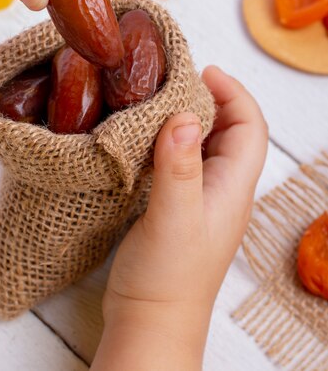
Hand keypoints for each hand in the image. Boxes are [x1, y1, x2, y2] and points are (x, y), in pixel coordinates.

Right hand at [91, 66, 267, 370]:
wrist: (150, 324)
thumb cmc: (167, 281)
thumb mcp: (173, 219)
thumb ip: (180, 168)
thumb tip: (187, 117)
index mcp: (231, 188)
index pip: (250, 128)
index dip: (234, 94)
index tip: (204, 72)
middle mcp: (221, 189)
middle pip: (230, 131)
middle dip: (211, 99)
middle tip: (177, 80)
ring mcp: (200, 198)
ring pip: (204, 144)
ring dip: (189, 118)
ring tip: (160, 100)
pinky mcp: (177, 207)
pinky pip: (181, 161)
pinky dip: (169, 140)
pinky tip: (146, 137)